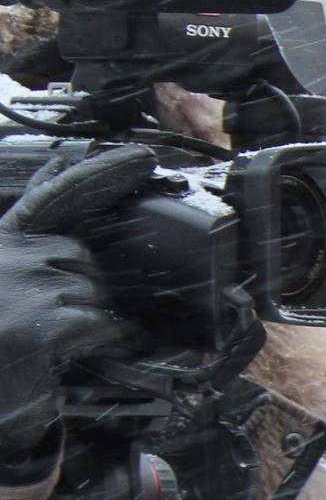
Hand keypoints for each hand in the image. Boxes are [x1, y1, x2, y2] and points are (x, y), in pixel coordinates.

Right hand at [0, 145, 154, 458]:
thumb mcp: (6, 278)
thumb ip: (31, 244)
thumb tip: (72, 208)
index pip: (54, 196)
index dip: (98, 173)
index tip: (138, 156)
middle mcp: (7, 255)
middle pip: (82, 254)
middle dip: (93, 284)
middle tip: (78, 314)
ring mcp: (21, 287)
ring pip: (94, 289)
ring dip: (97, 313)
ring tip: (71, 336)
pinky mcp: (39, 324)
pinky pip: (101, 322)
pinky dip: (114, 334)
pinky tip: (111, 343)